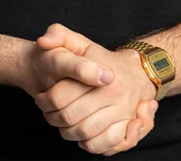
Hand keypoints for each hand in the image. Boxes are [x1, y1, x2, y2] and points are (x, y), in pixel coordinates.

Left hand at [34, 24, 158, 155]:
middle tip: (49, 112)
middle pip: (70, 117)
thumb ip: (59, 34)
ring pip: (84, 133)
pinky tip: (81, 133)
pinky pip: (101, 146)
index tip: (42, 96)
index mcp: (101, 75)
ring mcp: (122, 114)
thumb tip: (43, 42)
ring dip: (67, 132)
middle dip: (53, 117)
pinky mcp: (127, 130)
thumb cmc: (102, 59)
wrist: (138, 72)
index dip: (45, 99)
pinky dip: (87, 143)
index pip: (61, 95)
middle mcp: (114, 96)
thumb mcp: (81, 42)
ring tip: (62, 123)